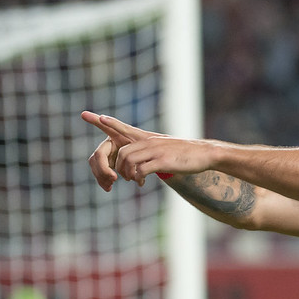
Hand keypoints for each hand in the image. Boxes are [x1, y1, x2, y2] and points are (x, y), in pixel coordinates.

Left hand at [81, 111, 212, 187]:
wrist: (205, 153)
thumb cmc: (185, 153)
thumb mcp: (165, 148)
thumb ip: (150, 152)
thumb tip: (140, 162)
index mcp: (148, 138)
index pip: (124, 128)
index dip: (108, 123)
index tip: (93, 115)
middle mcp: (149, 141)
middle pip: (121, 152)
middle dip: (117, 167)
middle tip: (124, 178)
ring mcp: (156, 150)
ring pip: (128, 160)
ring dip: (127, 174)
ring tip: (133, 181)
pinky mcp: (163, 161)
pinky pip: (142, 170)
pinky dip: (138, 178)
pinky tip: (142, 182)